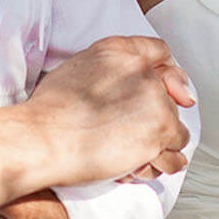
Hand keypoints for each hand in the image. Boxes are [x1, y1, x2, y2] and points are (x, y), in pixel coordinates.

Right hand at [23, 35, 194, 184]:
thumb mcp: (79, 68)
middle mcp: (143, 71)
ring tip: (130, 155)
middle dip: (156, 118)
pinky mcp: (160, 131)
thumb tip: (134, 82)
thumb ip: (112, 68)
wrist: (42, 138)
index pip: (160, 52)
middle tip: (130, 135)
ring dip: (158, 144)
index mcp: (121, 51)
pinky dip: (161, 164)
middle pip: (170, 95)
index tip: (167, 90)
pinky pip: (175, 153)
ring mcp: (155, 101)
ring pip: (176, 128)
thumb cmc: (51, 111)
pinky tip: (139, 166)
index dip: (166, 73)